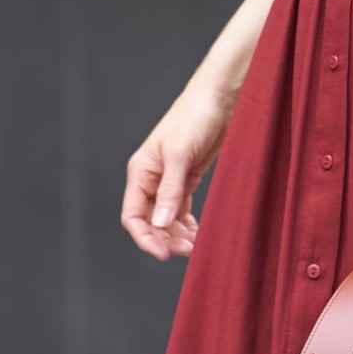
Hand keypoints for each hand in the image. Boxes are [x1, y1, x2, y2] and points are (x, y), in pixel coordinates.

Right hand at [121, 69, 236, 260]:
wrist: (219, 100)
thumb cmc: (195, 118)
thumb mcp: (180, 154)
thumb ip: (170, 190)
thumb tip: (161, 224)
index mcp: (140, 172)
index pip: (133, 215)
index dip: (145, 237)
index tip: (164, 253)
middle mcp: (151, 179)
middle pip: (150, 221)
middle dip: (165, 239)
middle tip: (188, 250)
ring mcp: (169, 181)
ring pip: (167, 219)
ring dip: (178, 235)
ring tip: (196, 246)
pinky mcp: (187, 179)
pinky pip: (182, 210)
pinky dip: (189, 225)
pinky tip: (199, 235)